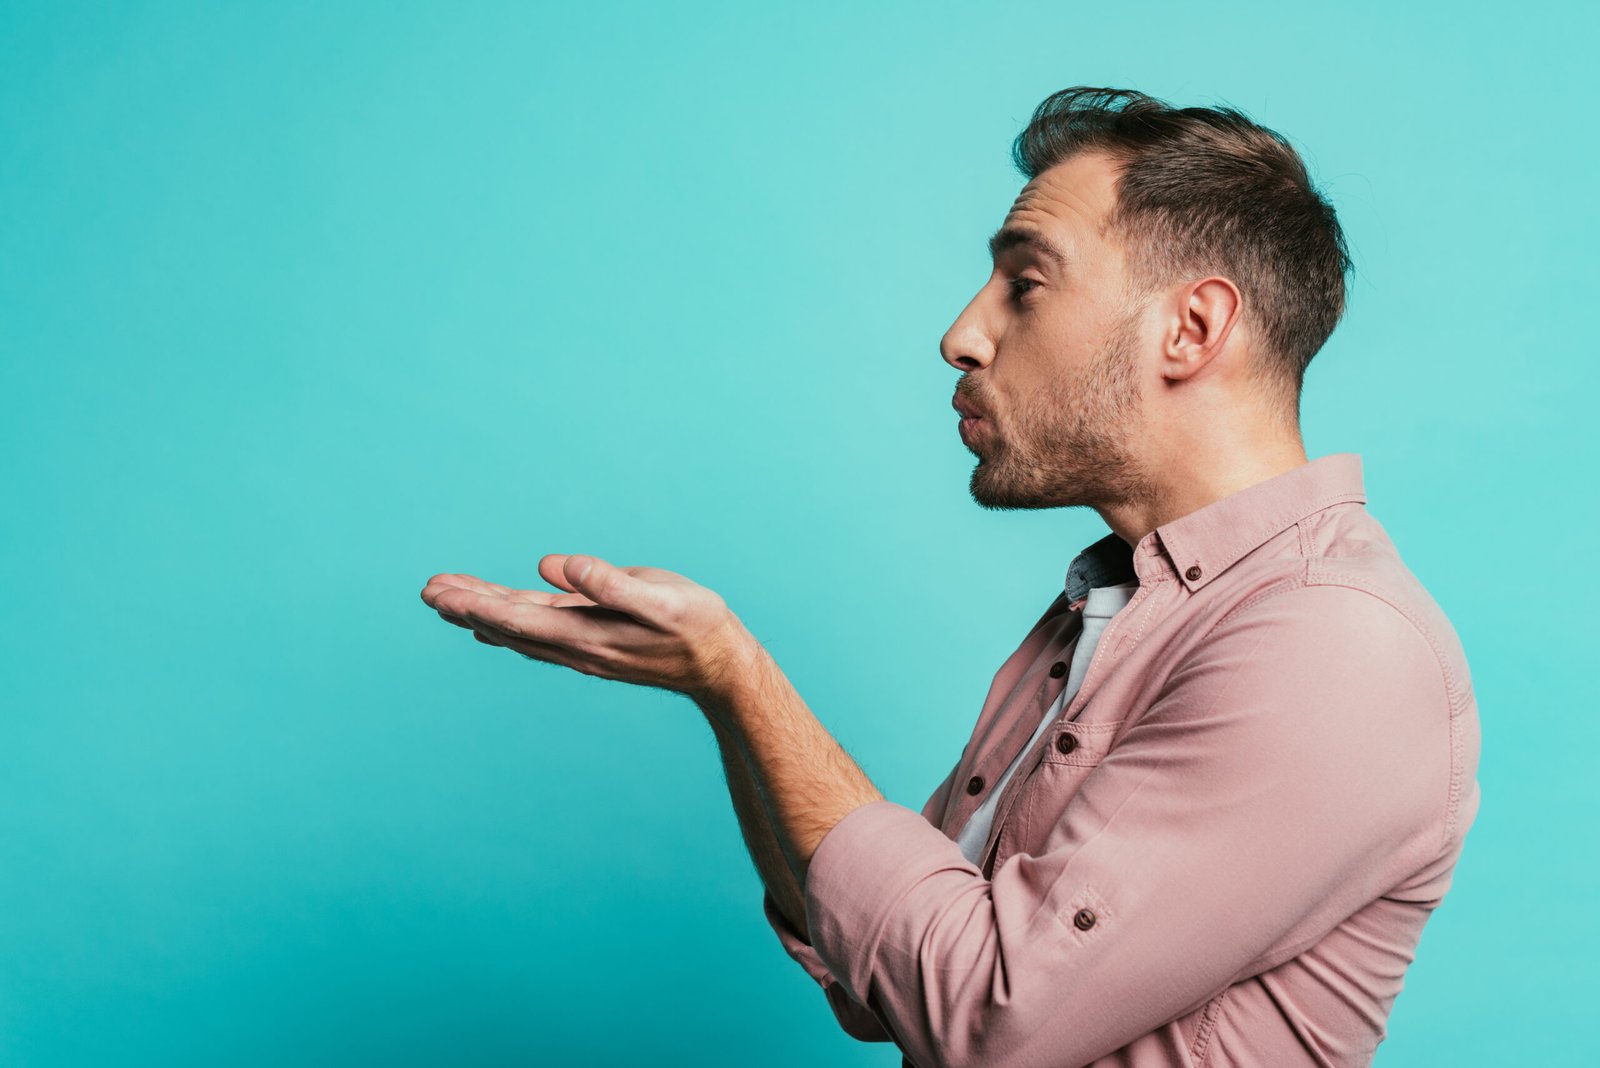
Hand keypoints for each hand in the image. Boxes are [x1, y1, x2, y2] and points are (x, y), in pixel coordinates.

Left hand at [420, 553, 754, 700]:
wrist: (720, 667)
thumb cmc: (697, 626)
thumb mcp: (661, 599)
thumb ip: (610, 583)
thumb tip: (558, 566)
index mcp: (587, 635)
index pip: (519, 620)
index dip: (477, 604)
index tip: (440, 594)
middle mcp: (575, 646)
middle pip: (508, 626)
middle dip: (466, 607)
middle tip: (427, 591)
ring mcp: (581, 646)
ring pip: (518, 629)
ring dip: (478, 612)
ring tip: (442, 596)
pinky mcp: (591, 639)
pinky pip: (537, 630)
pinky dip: (506, 620)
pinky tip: (487, 619)